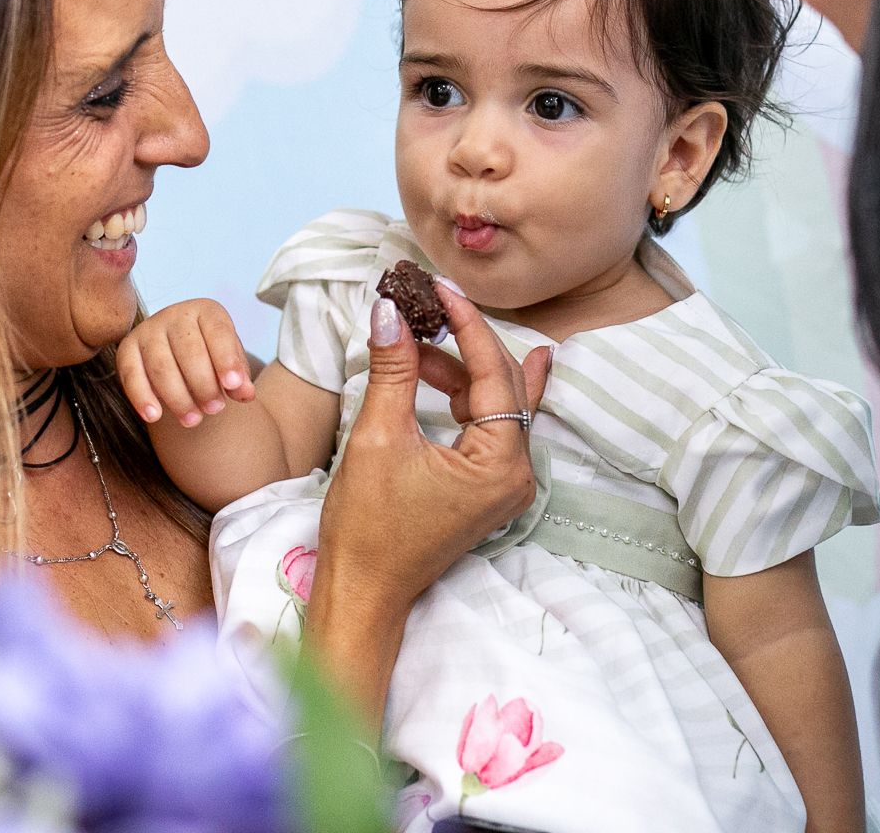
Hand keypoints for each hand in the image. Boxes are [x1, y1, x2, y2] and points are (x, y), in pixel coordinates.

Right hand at [116, 299, 256, 425]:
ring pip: (161, 366)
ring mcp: (148, 330)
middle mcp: (175, 315)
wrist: (177, 348)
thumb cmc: (210, 355)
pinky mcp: (127, 348)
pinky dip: (141, 397)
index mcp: (206, 311)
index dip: (227, 359)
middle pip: (190, 352)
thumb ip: (239, 377)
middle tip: (215, 409)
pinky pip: (131, 374)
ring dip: (178, 398)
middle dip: (204, 385)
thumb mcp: (229, 360)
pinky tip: (154, 417)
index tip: (234, 386)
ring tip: (193, 420)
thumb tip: (245, 394)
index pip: (218, 333)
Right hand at [301, 281, 551, 718]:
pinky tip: (442, 366)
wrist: (362, 592)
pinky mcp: (485, 487)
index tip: (437, 286)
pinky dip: (461, 394)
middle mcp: (516, 473)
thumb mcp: (378, 437)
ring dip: (458, 367)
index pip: (492, 371)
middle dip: (466, 339)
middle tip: (431, 299)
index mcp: (501, 464)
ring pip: (494, 402)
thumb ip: (393, 369)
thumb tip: (390, 309)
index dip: (465, 323)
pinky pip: (486, 425)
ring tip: (418, 336)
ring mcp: (504, 483)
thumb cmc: (367, 527)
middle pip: (503, 383)